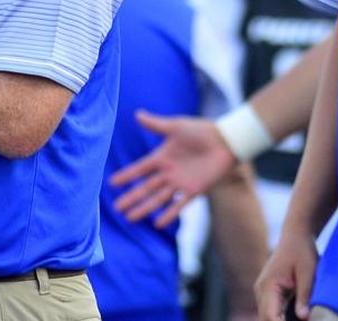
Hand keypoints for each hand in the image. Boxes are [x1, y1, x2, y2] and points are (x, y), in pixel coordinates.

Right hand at [109, 110, 237, 226]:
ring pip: (158, 199)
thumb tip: (137, 114)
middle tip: (116, 208)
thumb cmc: (201, 130)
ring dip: (144, 208)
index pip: (139, 169)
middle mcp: (168, 173)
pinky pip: (179, 205)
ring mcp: (180, 183)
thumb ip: (156, 124)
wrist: (226, 141)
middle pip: (145, 188)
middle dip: (131, 198)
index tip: (111, 184)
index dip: (126, 176)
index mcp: (161, 157)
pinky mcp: (195, 190)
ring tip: (130, 218)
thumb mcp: (176, 126)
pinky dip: (169, 214)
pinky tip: (157, 224)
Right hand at [255, 229, 316, 320]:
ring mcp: (262, 290)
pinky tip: (293, 316)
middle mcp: (261, 289)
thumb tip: (303, 317)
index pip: (269, 315)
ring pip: (266, 315)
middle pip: (265, 318)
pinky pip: (270, 309)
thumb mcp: (308, 274)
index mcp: (268, 285)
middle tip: (299, 319)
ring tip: (297, 315)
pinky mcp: (267, 291)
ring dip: (278, 319)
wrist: (294, 237)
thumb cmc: (302, 252)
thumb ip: (304, 296)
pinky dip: (279, 316)